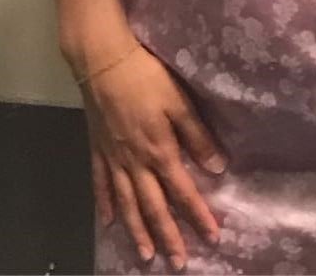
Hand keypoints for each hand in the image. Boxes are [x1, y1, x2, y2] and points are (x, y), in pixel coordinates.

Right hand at [81, 41, 226, 268]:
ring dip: (137, 232)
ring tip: (145, 256)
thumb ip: (198, 135)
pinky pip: (101, 185)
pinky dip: (105, 206)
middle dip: (167, 236)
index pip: (183, 192)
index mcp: (159, 151)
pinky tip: (108, 223)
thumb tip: (218, 169)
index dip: (198, 216)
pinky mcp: (97, 150)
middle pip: (153, 207)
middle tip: (178, 263)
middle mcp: (135, 163)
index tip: (212, 238)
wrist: (102, 61)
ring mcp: (113, 159)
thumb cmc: (146, 77)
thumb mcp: (179, 101)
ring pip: (127, 204)